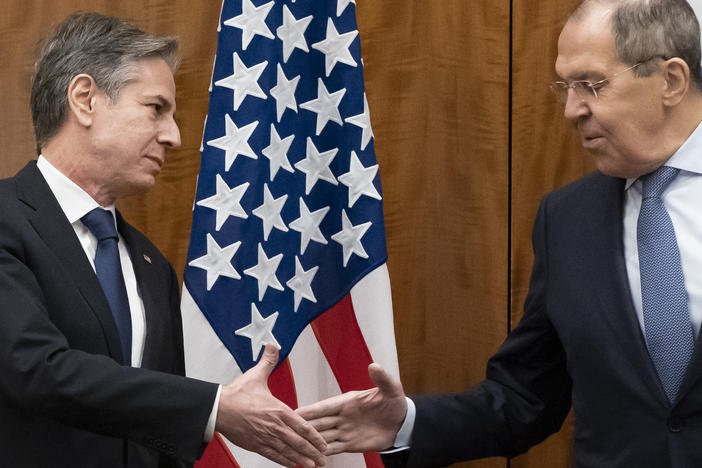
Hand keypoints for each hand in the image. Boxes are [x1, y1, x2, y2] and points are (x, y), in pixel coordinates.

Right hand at [215, 344, 326, 467]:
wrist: (218, 407)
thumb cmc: (237, 394)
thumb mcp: (256, 375)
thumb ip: (268, 361)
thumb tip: (273, 346)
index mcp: (279, 410)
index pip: (303, 426)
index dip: (315, 437)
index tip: (324, 443)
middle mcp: (275, 426)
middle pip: (298, 442)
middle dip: (312, 452)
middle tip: (323, 459)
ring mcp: (265, 437)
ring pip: (288, 451)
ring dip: (301, 459)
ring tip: (312, 465)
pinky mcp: (255, 444)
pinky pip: (273, 455)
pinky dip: (284, 461)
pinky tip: (291, 465)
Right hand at [296, 363, 406, 453]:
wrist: (403, 424)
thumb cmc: (395, 403)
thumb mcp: (391, 389)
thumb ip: (381, 379)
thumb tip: (374, 366)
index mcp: (348, 402)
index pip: (324, 406)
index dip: (309, 410)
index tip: (294, 412)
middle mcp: (343, 416)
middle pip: (319, 423)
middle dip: (303, 427)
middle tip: (285, 431)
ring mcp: (345, 430)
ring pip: (322, 437)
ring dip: (310, 442)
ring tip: (294, 447)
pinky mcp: (350, 443)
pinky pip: (333, 449)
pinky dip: (322, 453)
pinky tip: (311, 457)